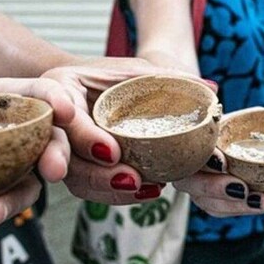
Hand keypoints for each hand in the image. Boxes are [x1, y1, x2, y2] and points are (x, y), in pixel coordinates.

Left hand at [0, 78, 73, 226]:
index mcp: (7, 97)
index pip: (42, 92)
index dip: (58, 98)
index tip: (65, 110)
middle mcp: (21, 130)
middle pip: (50, 140)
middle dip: (57, 155)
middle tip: (51, 172)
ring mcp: (18, 162)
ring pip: (31, 180)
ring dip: (16, 197)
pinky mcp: (6, 188)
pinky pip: (4, 199)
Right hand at [42, 58, 207, 203]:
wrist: (100, 89)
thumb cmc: (118, 75)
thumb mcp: (140, 70)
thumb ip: (170, 78)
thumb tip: (210, 90)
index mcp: (61, 85)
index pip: (62, 112)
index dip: (83, 135)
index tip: (111, 151)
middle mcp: (52, 118)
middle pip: (60, 154)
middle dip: (93, 173)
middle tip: (130, 180)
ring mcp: (60, 146)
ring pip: (74, 177)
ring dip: (107, 189)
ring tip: (144, 188)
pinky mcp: (74, 166)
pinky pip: (88, 187)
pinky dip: (115, 193)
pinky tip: (147, 191)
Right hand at [173, 107, 263, 216]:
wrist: (234, 142)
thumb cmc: (230, 126)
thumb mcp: (227, 112)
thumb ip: (217, 100)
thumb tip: (214, 88)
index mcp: (187, 146)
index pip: (189, 153)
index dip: (206, 159)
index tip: (223, 163)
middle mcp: (187, 170)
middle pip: (192, 185)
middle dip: (217, 189)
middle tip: (242, 189)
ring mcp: (198, 189)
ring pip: (210, 203)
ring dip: (237, 206)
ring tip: (263, 201)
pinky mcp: (213, 202)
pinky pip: (226, 210)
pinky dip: (248, 208)